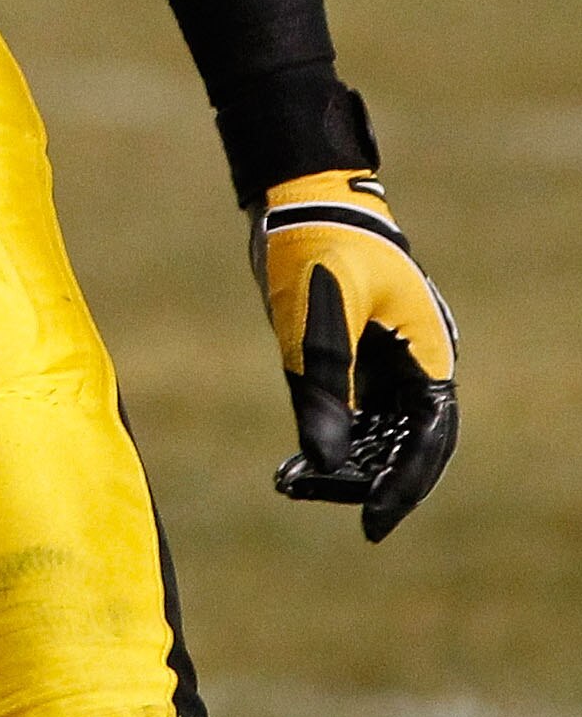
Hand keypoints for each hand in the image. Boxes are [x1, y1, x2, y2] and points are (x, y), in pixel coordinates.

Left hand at [253, 168, 457, 541]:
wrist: (294, 195)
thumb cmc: (318, 239)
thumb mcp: (319, 311)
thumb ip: (322, 381)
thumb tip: (322, 460)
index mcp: (427, 352)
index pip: (428, 439)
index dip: (403, 484)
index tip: (371, 522)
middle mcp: (411, 365)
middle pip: (399, 443)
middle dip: (360, 477)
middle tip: (310, 495)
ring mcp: (382, 363)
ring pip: (371, 435)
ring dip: (337, 464)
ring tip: (289, 486)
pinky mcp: (351, 359)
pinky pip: (345, 414)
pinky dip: (323, 439)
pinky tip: (289, 467)